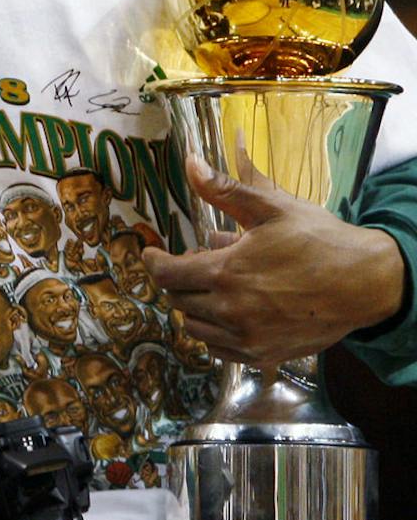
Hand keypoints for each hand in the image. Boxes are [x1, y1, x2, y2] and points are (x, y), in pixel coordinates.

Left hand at [144, 156, 410, 367]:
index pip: (167, 275)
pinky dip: (215, 332)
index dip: (153, 262)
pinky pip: (220, 350)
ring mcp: (247, 338)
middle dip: (178, 280)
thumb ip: (225, 190)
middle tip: (193, 263)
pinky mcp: (263, 355)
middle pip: (178, 301)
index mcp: (227, 273)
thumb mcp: (272, 208)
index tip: (151, 253)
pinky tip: (229, 311)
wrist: (367, 283)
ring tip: (214, 285)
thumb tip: (189, 163)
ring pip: (195, 328)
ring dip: (194, 307)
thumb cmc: (319, 240)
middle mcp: (231, 311)